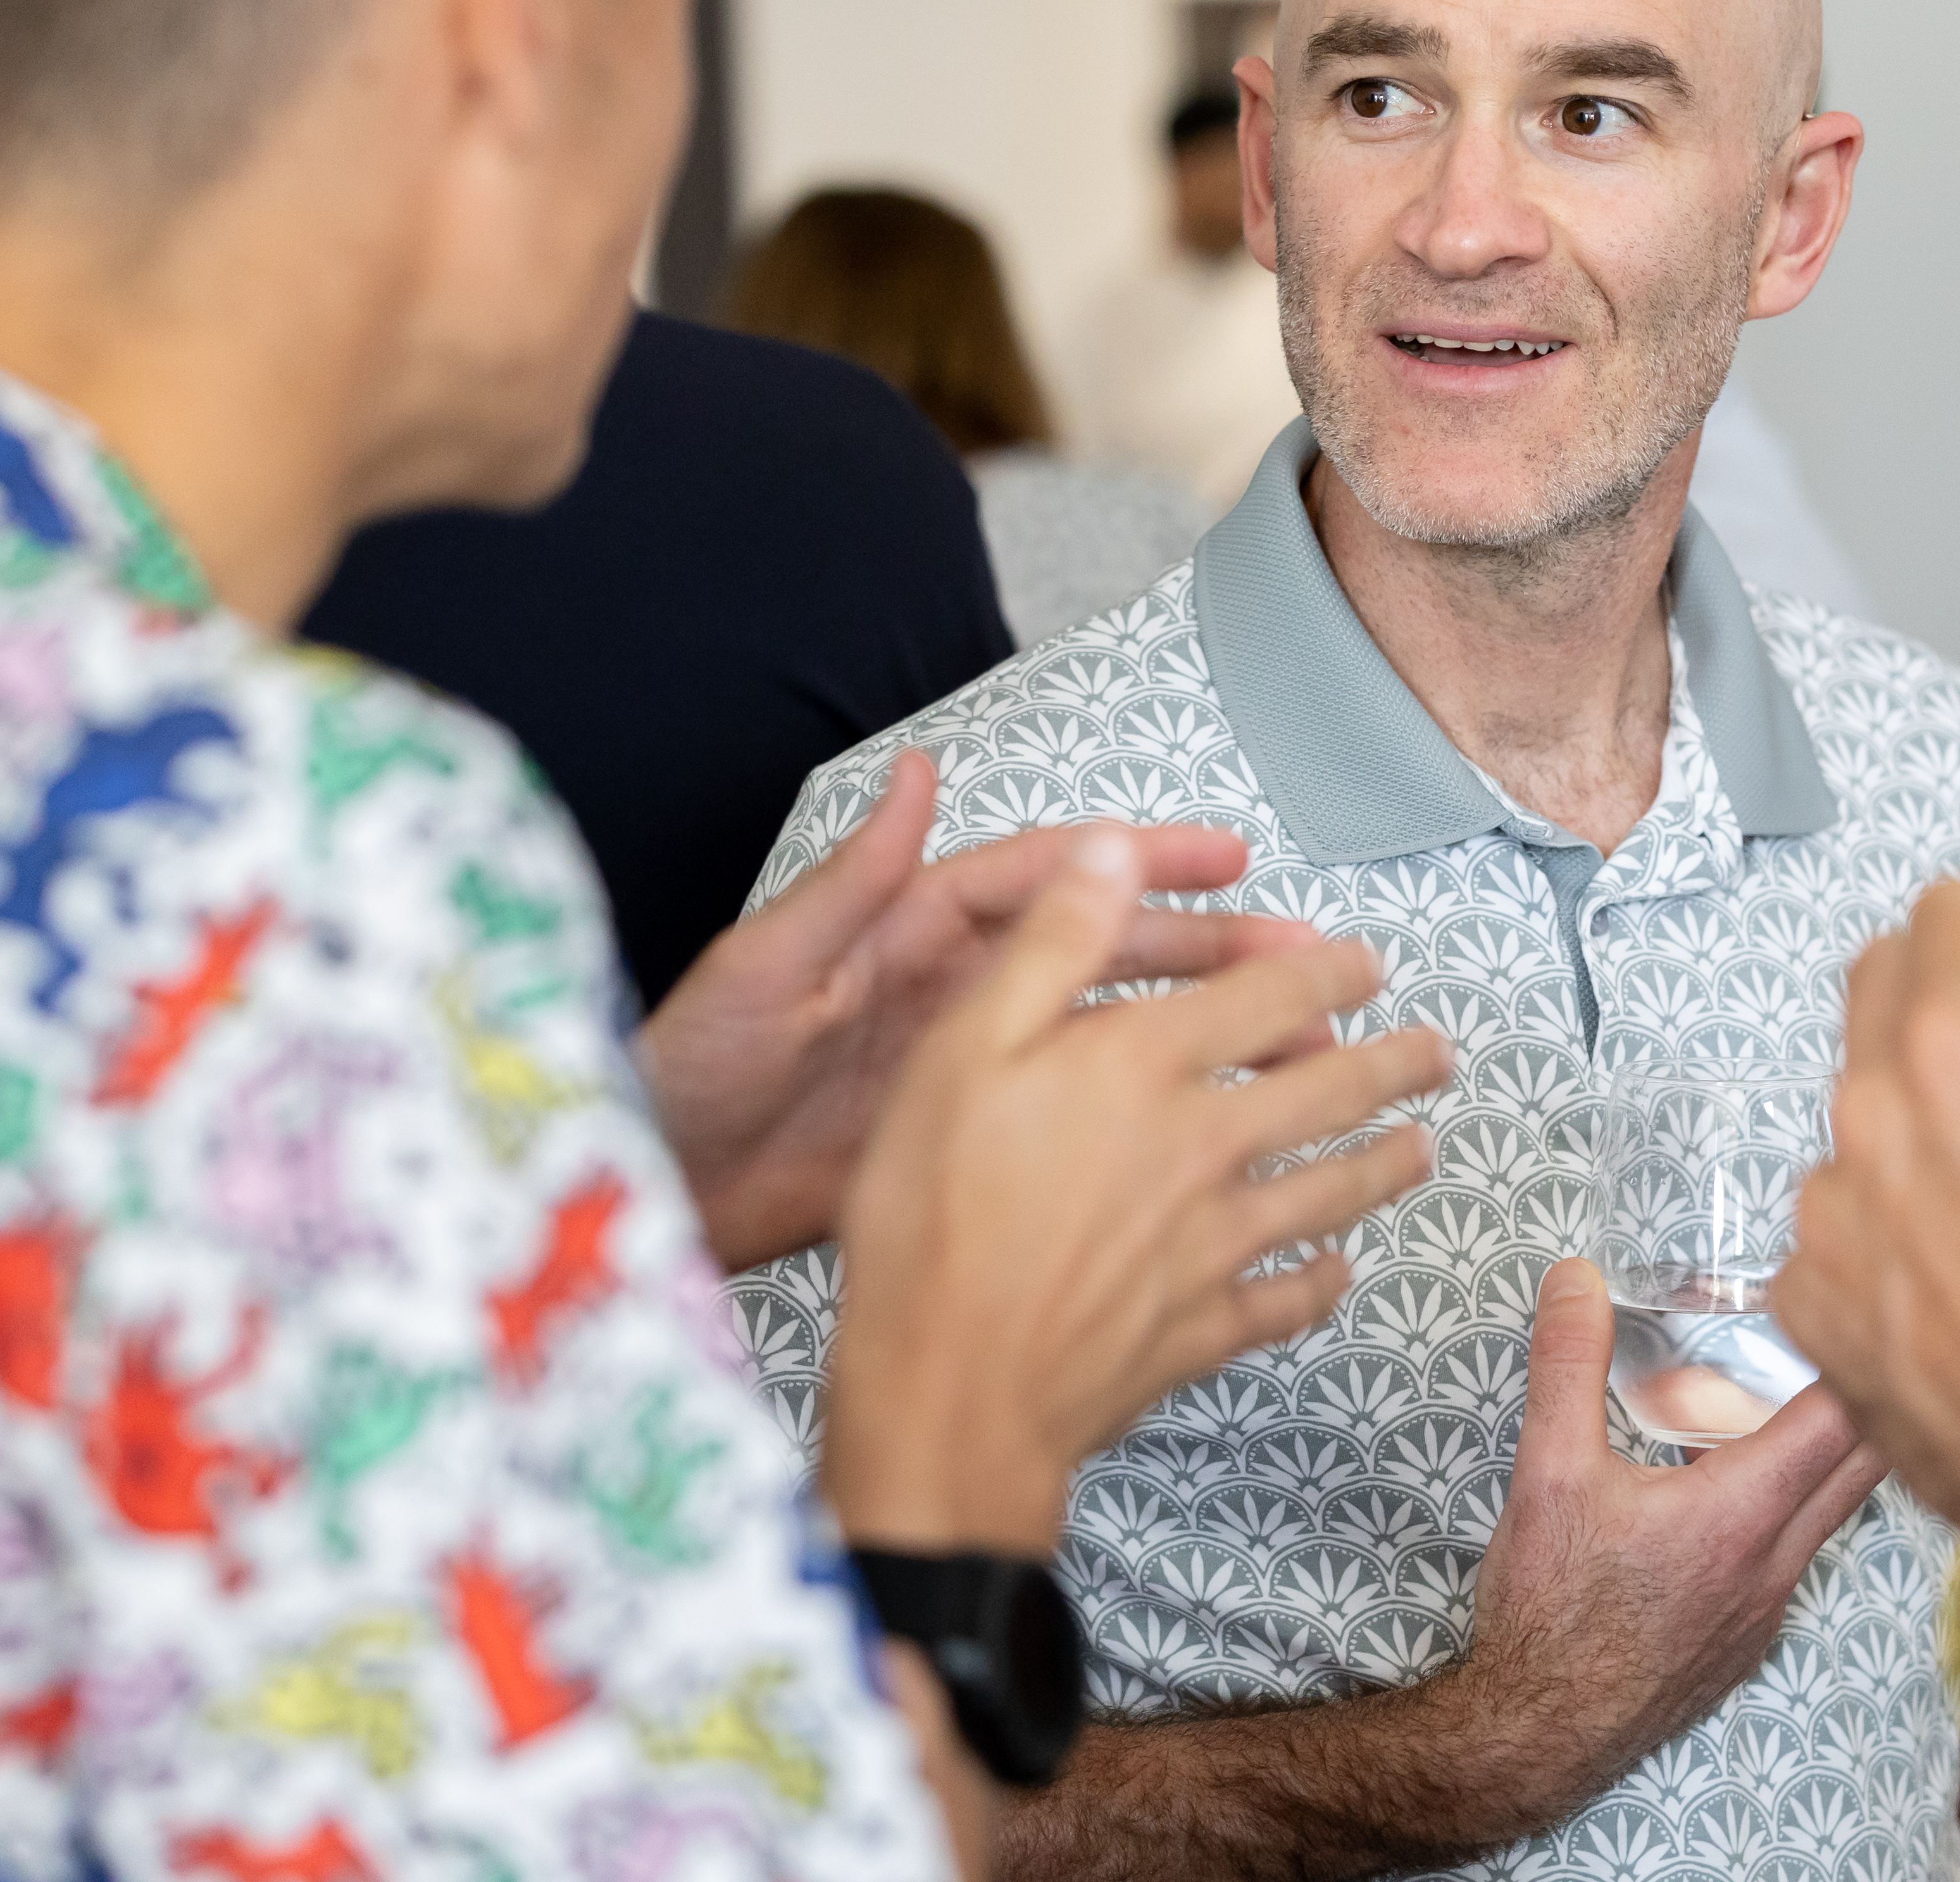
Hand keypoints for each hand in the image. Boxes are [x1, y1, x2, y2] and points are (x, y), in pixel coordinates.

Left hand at [637, 751, 1317, 1270]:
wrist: (655, 1187)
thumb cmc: (693, 1062)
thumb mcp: (768, 963)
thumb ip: (853, 877)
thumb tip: (917, 772)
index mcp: (915, 928)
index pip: (1052, 877)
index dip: (1143, 862)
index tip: (1229, 858)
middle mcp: (958, 987)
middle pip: (1105, 952)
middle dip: (1207, 950)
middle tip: (1305, 960)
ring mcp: (971, 1065)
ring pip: (1109, 1033)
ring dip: (1196, 1030)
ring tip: (1293, 1045)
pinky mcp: (968, 1137)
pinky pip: (1074, 1113)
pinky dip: (1144, 1114)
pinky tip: (1208, 1132)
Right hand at [821, 828, 1450, 1553]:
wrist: (946, 1387)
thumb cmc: (932, 1212)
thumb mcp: (966, 1046)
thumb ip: (1054, 946)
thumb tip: (1114, 853)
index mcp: (1147, 1066)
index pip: (1269, 997)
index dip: (1327, 972)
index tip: (1365, 964)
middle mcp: (1202, 1148)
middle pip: (1327, 1092)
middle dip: (1392, 1065)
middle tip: (1435, 1053)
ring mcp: (1212, 1245)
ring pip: (1328, 1193)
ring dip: (1383, 1165)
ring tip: (1421, 1147)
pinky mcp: (1199, 1329)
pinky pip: (1284, 1303)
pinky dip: (1320, 1286)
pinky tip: (1338, 1275)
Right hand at [1431, 1260, 1888, 1836]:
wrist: (1541, 1735)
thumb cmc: (1550, 1614)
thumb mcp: (1549, 1471)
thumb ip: (1569, 1365)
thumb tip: (1576, 1280)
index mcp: (1740, 1514)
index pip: (1844, 1418)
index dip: (1856, 1354)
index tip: (1848, 1308)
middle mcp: (1776, 1563)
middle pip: (1867, 1461)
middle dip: (1865, 1393)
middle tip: (1839, 1338)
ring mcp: (1770, 1606)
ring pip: (1833, 1509)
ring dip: (1825, 1451)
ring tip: (1775, 1399)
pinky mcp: (1752, 1636)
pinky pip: (1798, 1552)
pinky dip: (1789, 1505)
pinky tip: (1724, 1486)